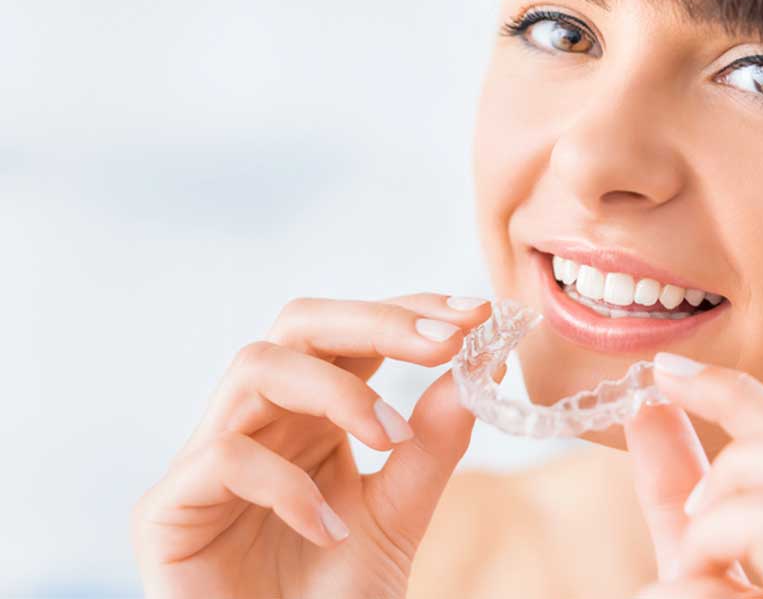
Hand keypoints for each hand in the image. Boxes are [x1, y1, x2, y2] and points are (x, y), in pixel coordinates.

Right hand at [131, 292, 494, 598]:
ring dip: (336, 391)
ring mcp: (208, 459)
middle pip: (299, 324)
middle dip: (376, 321)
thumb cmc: (331, 597)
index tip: (476, 312)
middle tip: (445, 342)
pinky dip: (286, 484)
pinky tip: (328, 529)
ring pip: (255, 367)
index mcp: (311, 414)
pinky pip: (223, 458)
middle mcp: (260, 421)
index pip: (353, 334)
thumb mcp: (398, 515)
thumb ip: (432, 446)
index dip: (409, 310)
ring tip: (390, 438)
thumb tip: (478, 367)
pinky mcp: (167, 510)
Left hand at [625, 353, 762, 598]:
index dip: (742, 394)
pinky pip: (725, 594)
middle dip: (745, 463)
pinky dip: (672, 596)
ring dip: (709, 537)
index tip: (668, 371)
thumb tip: (647, 405)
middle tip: (696, 522)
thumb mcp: (700, 564)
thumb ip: (681, 495)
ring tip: (683, 583)